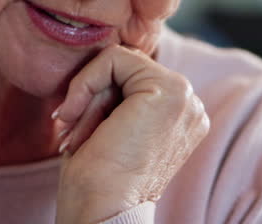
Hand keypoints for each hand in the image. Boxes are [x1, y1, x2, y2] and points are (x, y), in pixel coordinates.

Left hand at [53, 45, 208, 223]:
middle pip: (125, 66)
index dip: (95, 96)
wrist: (103, 212)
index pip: (130, 76)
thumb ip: (116, 92)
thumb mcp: (111, 125)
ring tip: (76, 133)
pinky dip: (84, 83)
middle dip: (89, 96)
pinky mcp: (169, 92)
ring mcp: (185, 97)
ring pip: (117, 60)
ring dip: (86, 95)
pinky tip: (75, 116)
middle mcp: (191, 105)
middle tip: (70, 132)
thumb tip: (99, 53)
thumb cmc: (97, 180)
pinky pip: (113, 58)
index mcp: (181, 116)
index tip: (73, 128)